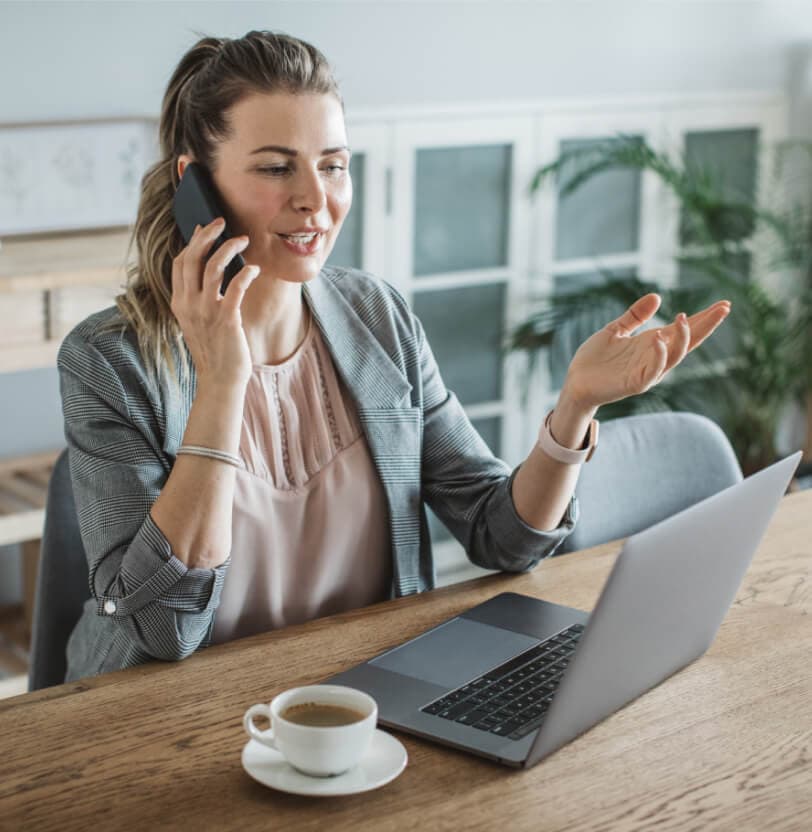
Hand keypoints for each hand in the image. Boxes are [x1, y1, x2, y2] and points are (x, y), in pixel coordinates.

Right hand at [170, 217, 259, 388]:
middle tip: (222, 221)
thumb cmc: (215, 348)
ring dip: (229, 248)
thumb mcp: (199, 320)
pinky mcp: (226, 319)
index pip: (180, 263)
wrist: (221, 379)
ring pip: (213, 266)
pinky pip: (236, 287)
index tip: (203, 227)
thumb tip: (209, 269)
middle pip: (193, 258)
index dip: (192, 242)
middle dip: (207, 235)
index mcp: (180, 303)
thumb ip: (199, 297)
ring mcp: (207, 311)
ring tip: (243, 240)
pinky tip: (255, 269)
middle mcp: (189, 304)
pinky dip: (246, 273)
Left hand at [561, 293, 730, 409]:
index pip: (685, 329)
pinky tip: (658, 339)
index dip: (704, 318)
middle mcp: (655, 357)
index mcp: (653, 343)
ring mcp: (648, 371)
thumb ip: (635, 316)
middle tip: (724, 308)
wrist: (576, 381)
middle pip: (688, 341)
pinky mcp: (636, 383)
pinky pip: (653, 370)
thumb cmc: (596, 359)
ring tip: (684, 317)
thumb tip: (657, 297)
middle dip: (707, 325)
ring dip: (683, 338)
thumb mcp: (616, 330)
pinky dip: (658, 356)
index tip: (724, 304)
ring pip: (675, 356)